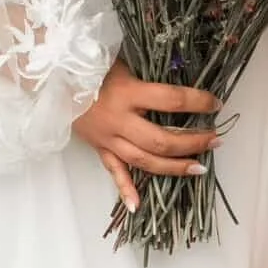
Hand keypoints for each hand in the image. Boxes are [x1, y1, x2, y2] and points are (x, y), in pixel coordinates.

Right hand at [74, 59, 221, 210]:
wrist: (51, 76)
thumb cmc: (90, 61)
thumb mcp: (122, 60)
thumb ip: (147, 72)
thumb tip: (181, 73)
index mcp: (128, 92)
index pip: (171, 100)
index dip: (197, 101)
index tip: (215, 102)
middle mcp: (120, 120)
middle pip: (161, 139)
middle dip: (192, 142)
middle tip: (215, 139)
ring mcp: (108, 137)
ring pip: (144, 160)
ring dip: (173, 166)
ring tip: (199, 167)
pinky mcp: (98, 147)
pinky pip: (113, 171)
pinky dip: (125, 189)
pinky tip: (137, 207)